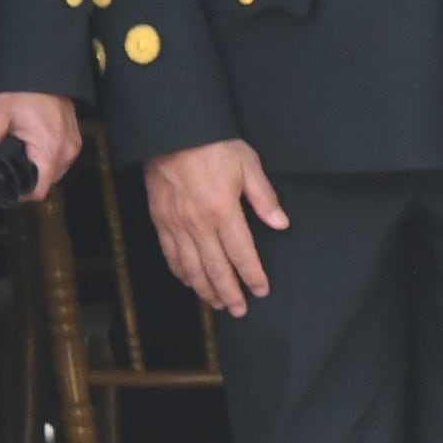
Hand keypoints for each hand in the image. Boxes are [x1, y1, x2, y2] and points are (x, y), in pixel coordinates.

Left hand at [0, 92, 81, 200]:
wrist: (42, 69)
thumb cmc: (20, 90)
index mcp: (48, 147)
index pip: (38, 191)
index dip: (17, 195)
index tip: (2, 188)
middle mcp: (66, 150)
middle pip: (45, 184)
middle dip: (25, 182)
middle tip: (4, 170)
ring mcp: (73, 145)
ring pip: (54, 175)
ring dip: (36, 172)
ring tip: (17, 158)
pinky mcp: (74, 139)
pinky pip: (60, 162)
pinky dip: (45, 162)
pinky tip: (30, 150)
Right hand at [146, 140, 286, 316]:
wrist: (172, 132)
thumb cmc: (214, 145)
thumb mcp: (248, 164)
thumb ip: (264, 197)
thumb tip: (281, 223)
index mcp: (223, 212)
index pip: (242, 253)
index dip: (252, 275)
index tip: (261, 290)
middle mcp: (198, 224)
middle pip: (215, 267)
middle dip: (228, 292)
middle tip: (239, 310)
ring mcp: (176, 224)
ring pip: (191, 266)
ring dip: (204, 288)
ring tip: (216, 304)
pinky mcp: (160, 219)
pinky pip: (170, 253)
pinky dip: (180, 271)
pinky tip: (188, 281)